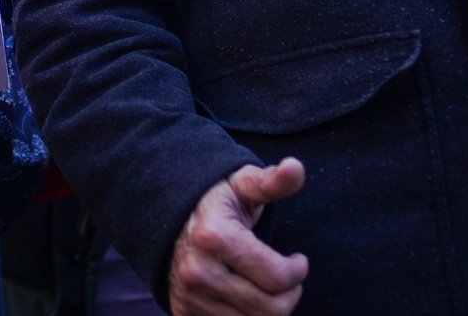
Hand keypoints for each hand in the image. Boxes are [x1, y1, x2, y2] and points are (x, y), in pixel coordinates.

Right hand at [169, 159, 307, 315]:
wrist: (168, 220)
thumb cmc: (216, 201)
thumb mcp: (243, 185)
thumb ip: (272, 181)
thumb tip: (295, 167)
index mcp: (215, 237)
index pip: (277, 277)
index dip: (298, 271)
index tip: (299, 260)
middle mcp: (198, 272)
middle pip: (271, 309)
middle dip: (290, 294)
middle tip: (288, 279)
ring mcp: (189, 297)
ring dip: (271, 309)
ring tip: (270, 287)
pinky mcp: (184, 314)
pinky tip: (250, 299)